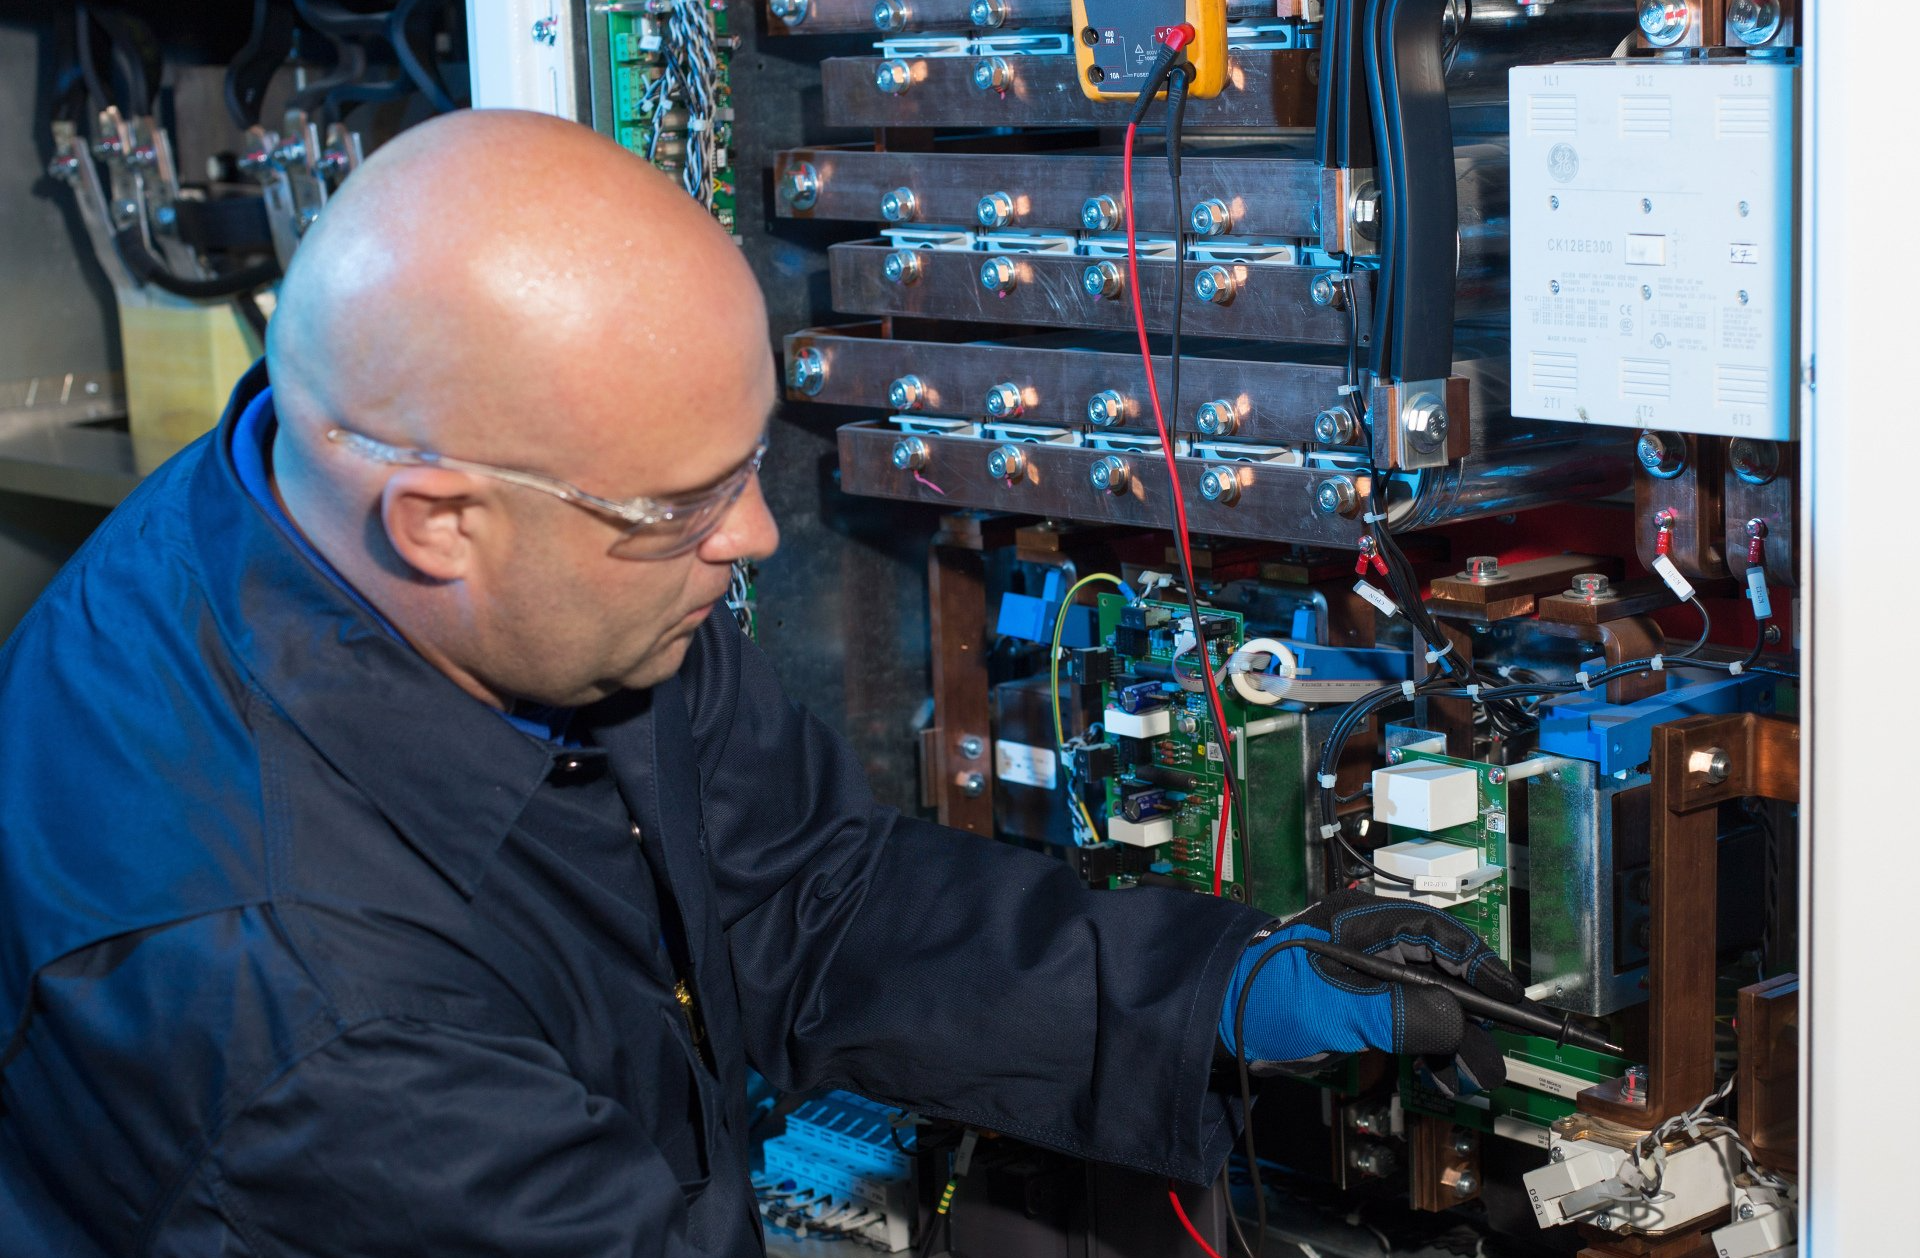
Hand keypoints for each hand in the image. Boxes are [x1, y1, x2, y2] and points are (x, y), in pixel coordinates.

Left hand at [1217, 889, 1522, 1096]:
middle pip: (1439, 969)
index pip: (1438, 934)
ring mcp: (1363, 973)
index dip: (1479, 967)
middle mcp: (1368, 939)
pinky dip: (1428, 1046)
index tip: (1510, 1001)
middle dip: (1470, 1015)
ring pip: (1427, 1000)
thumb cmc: (1265, 1001)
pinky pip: (1406, 1020)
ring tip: (1471, 1079)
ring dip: (1453, 1039)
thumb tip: (1461, 1023)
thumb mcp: (1340, 1009)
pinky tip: (1443, 1075)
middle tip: (1494, 1055)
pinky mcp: (1356, 1004)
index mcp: (1363, 920)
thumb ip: (1405, 1013)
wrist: (1214, 1024)